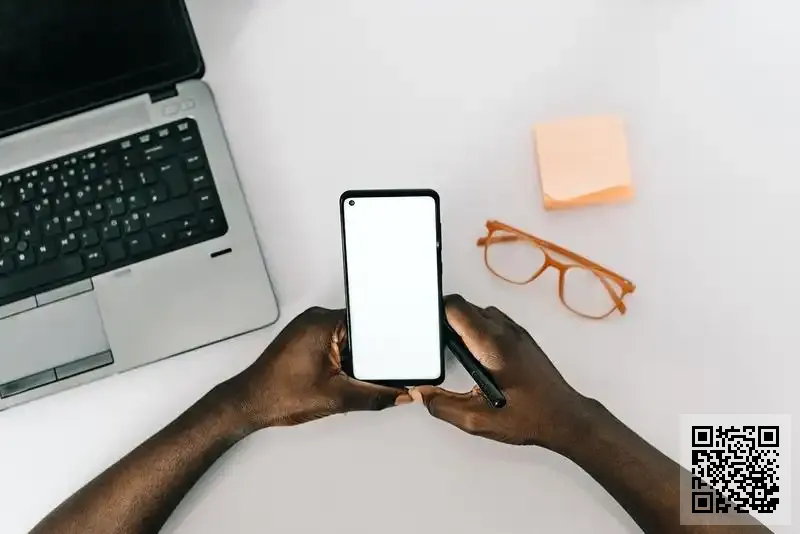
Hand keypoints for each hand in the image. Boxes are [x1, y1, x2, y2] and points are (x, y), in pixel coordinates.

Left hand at [223, 307, 411, 429]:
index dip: (383, 342)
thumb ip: (374, 396)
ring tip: (337, 378)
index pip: (368, 321)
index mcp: (324, 322)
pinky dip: (339, 361)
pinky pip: (334, 344)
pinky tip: (331, 377)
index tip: (392, 357)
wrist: (250, 403)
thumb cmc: (278, 394)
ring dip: (351, 360)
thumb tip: (397, 395)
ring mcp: (308, 327)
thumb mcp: (337, 397)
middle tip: (358, 376)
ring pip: (347, 340)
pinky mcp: (304, 338)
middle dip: (366, 356)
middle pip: (359, 332)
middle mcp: (315, 318)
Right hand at [414, 295, 588, 447]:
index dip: (436, 313)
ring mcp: (516, 333)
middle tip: (436, 344)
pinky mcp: (522, 338)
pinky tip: (476, 354)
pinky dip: (478, 329)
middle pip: (466, 306)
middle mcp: (506, 332)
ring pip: (480, 311)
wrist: (566, 418)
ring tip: (456, 351)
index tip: (426, 327)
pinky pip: (493, 320)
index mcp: (493, 346)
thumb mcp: (478, 420)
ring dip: (464, 324)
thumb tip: (421, 394)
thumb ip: (443, 405)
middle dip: (446, 321)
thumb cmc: (532, 417)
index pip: (457, 307)